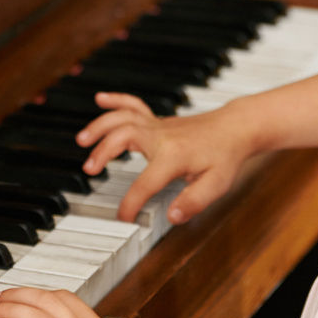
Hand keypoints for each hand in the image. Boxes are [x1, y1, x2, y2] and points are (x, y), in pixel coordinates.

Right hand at [76, 93, 259, 223]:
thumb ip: (193, 202)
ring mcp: (158, 126)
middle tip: (90, 170)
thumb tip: (172, 216)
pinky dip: (117, 99)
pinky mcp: (158, 121)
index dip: (131, 204)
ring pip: (123, 118)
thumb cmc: (225, 156)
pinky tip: (100, 99)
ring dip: (100, 126)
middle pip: (124, 136)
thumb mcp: (216, 185)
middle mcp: (162, 136)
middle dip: (103, 152)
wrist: (236, 129)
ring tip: (82, 139)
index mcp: (174, 156)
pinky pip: (134, 105)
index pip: (145, 183)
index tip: (124, 218)